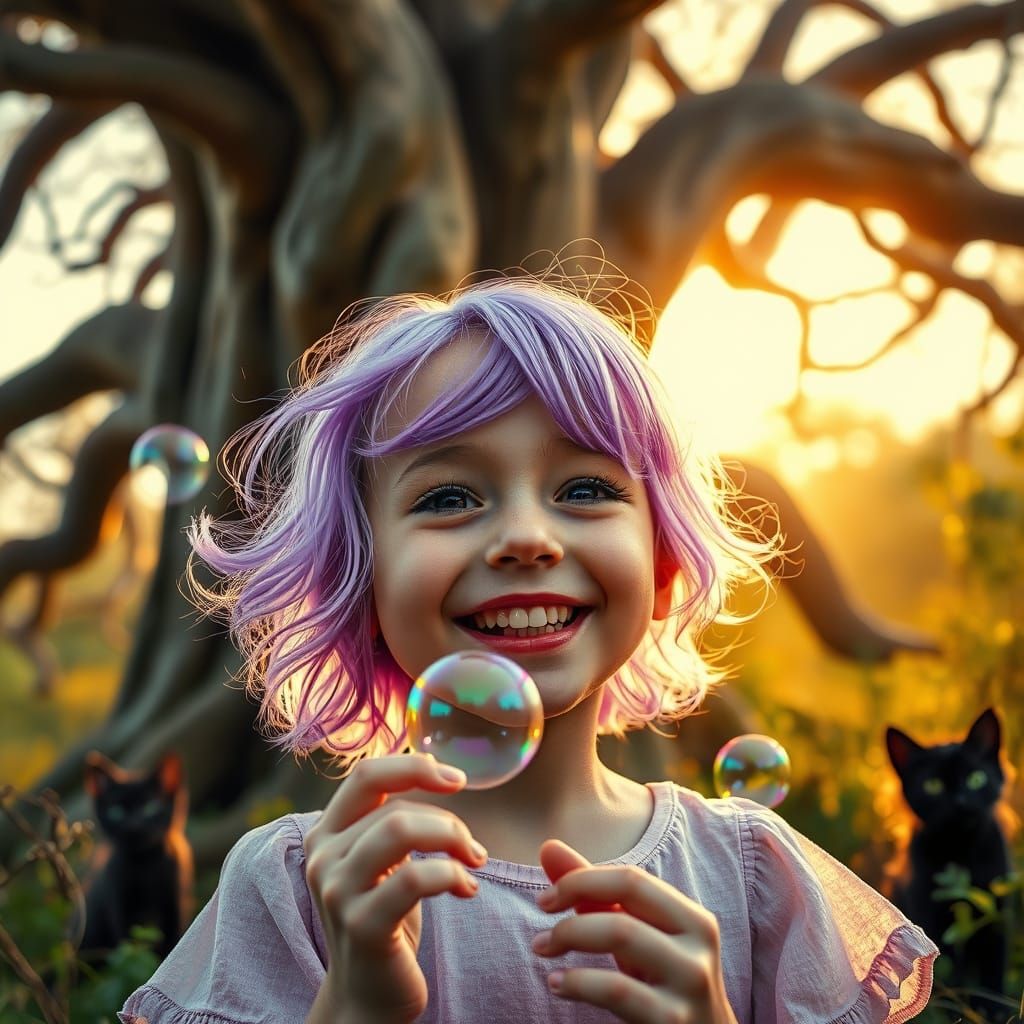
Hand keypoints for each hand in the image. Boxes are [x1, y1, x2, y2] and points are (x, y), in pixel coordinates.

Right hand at [303, 753, 486, 1023]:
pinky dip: (453, 876)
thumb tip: (433, 766)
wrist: (367, 997)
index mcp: (325, 833)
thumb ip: (389, 818)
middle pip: (396, 807)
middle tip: (473, 847)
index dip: (414, 766)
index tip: (457, 779)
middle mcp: (322, 858)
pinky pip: (415, 878)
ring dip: (452, 840)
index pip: (366, 775)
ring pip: (400, 830)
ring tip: (473, 862)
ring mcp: (337, 892)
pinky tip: (467, 890)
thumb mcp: (379, 861)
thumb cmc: (383, 918)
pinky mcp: (362, 926)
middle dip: (448, 821)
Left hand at [532, 840, 738, 1023]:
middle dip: (573, 896)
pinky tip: (558, 984)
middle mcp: (698, 945)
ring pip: (620, 932)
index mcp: (693, 919)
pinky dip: (577, 980)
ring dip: (569, 934)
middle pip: (627, 893)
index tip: (546, 898)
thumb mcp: (635, 939)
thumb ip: (595, 894)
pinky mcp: (671, 1021)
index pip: (631, 877)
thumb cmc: (660, 986)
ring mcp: (689, 984)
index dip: (581, 879)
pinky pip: (614, 988)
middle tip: (542, 921)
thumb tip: (548, 847)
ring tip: (542, 948)